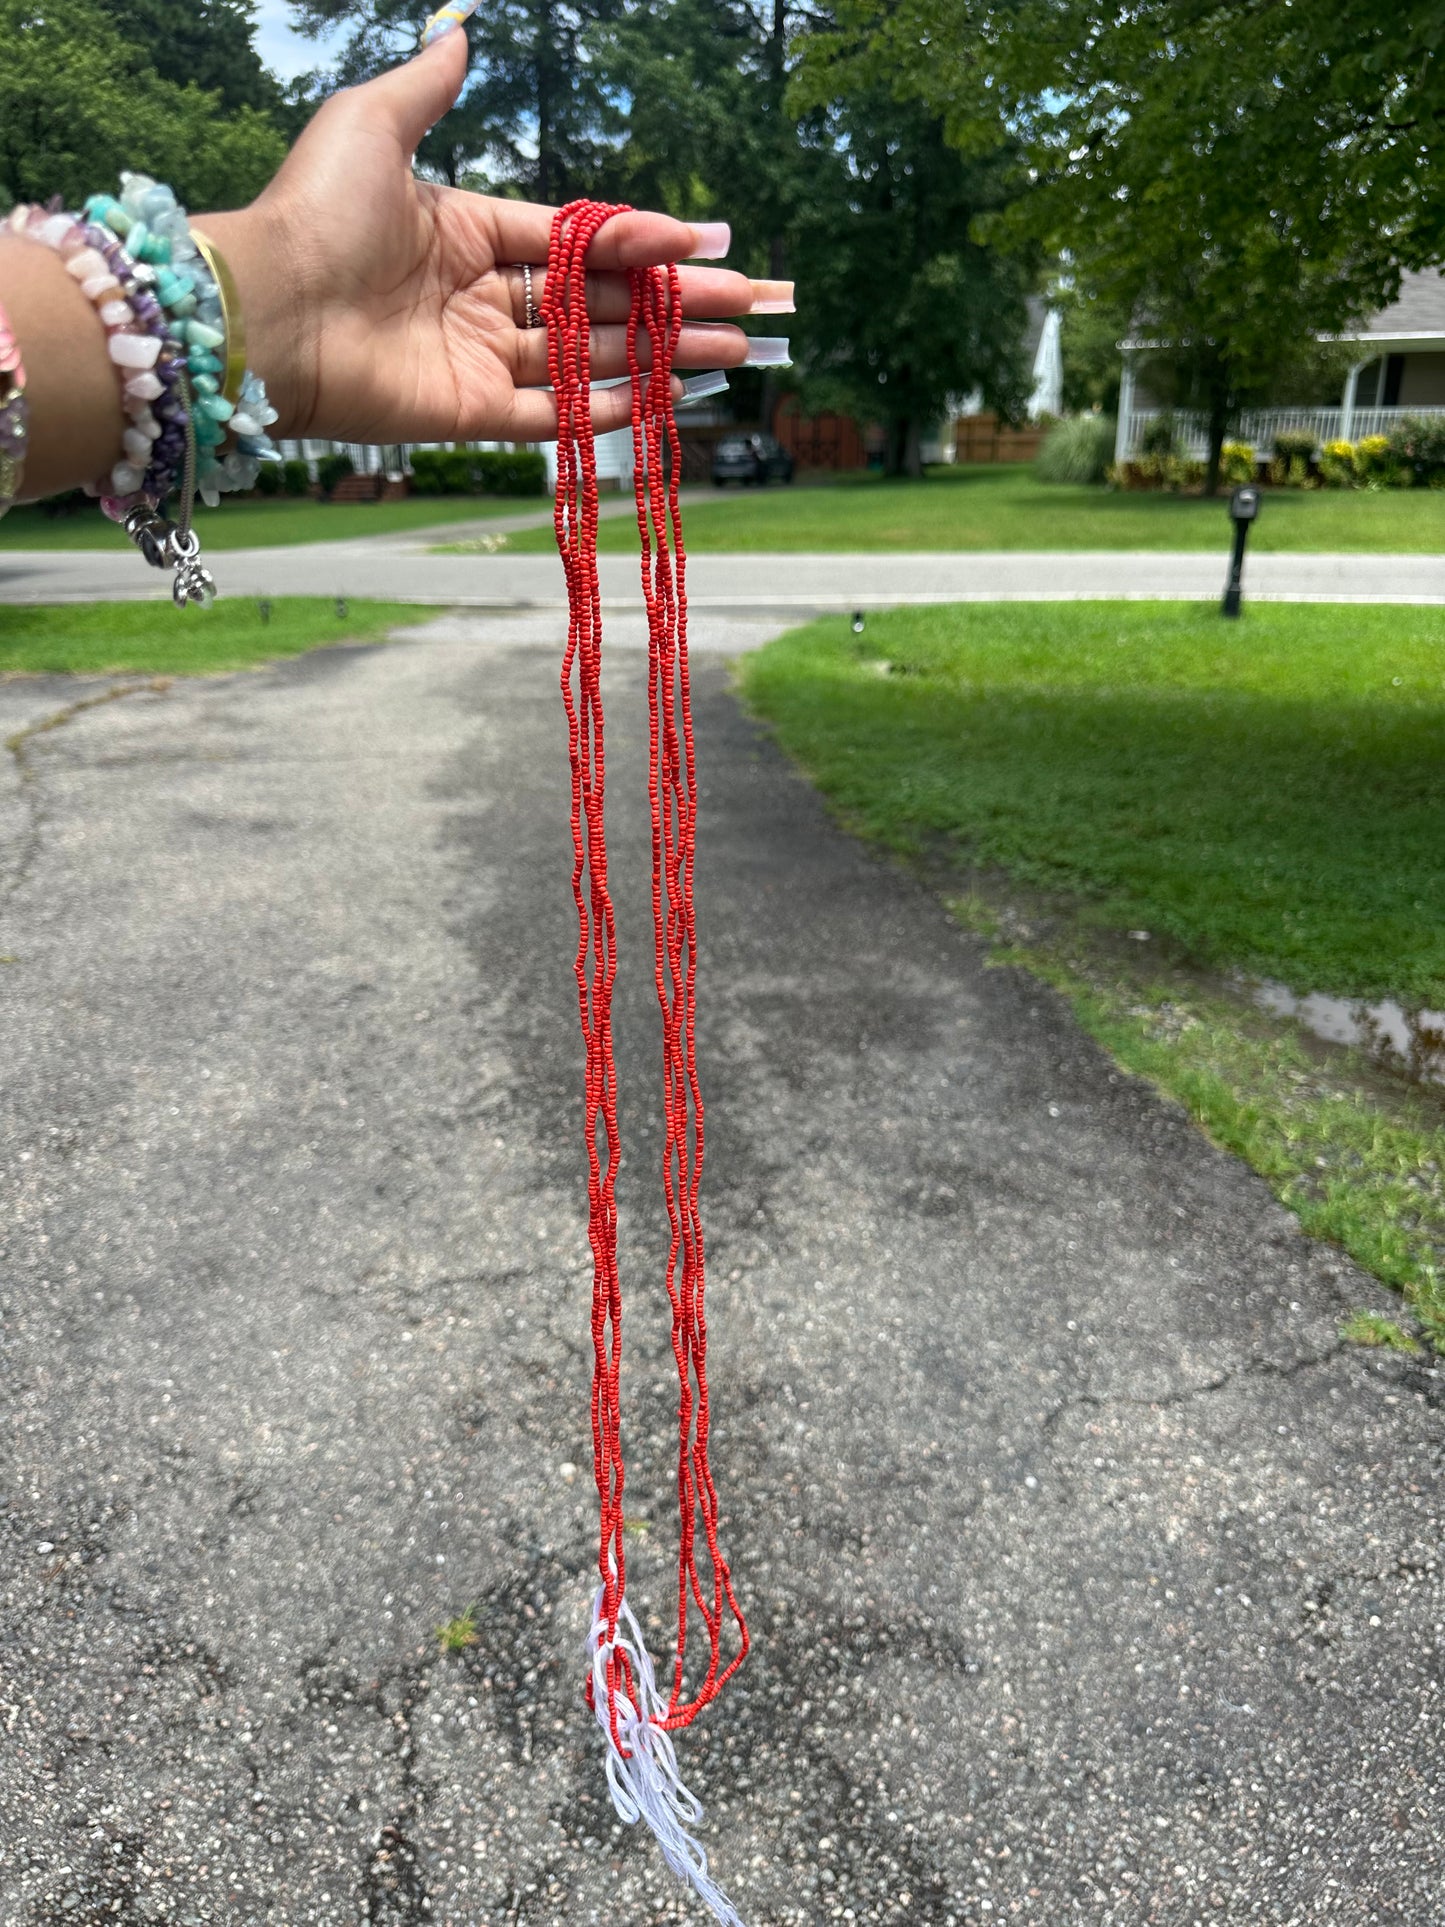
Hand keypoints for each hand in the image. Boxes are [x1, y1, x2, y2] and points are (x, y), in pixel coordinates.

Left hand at [199, 33, 775, 444]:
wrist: (266, 313)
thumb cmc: (311, 216)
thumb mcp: (370, 126)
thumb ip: (426, 86)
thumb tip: (461, 31)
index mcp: (464, 231)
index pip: (574, 238)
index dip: (641, 238)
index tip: (705, 239)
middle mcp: (479, 299)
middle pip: (599, 303)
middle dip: (676, 303)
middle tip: (750, 308)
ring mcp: (479, 362)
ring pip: (592, 357)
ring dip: (665, 355)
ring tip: (736, 352)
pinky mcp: (473, 417)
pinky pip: (557, 415)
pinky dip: (613, 409)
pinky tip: (670, 396)